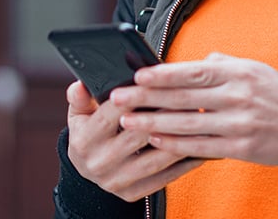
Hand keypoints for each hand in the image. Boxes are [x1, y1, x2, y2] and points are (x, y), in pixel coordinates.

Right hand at [65, 80, 204, 201]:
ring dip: (178, 139)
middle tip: (186, 98)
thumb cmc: (88, 134)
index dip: (133, 97)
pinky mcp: (131, 194)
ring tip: (197, 121)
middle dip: (163, 115)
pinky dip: (183, 164)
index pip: (110, 115)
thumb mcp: (79, 114)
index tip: (155, 83)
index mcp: (84, 140)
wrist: (86, 172)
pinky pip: (163, 179)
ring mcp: (116, 182)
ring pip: (154, 159)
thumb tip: (80, 84)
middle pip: (137, 137)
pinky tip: (199, 148)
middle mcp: (99, 163)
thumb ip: (80, 98)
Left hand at [112, 52, 277, 166]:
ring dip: (153, 124)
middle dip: (146, 98)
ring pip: (188, 124)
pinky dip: (176, 144)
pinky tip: (156, 141)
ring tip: (128, 122)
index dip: (162, 74)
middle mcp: (239, 96)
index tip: (136, 75)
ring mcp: (240, 124)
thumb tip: (189, 63)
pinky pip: (201, 147)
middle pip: (184, 97)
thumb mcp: (254, 69)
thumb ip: (221, 64)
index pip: (193, 71)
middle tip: (118, 98)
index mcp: (239, 72)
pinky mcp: (242, 149)